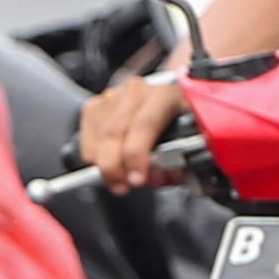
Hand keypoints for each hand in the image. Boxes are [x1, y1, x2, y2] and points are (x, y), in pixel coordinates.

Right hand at [81, 74, 188, 190]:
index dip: (137, 155)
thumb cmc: (183, 133)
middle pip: (114, 131)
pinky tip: (113, 165)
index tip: (137, 180)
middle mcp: (137, 91)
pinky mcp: (95, 106)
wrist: (171, 113)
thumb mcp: (191, 148)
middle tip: (123, 187)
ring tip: (122, 180)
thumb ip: (179, 163)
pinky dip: (96, 159)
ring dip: (106, 165)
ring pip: (99, 138)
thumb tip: (160, 176)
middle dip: (115, 167)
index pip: (144, 123)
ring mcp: (114, 96)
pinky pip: (87, 139)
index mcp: (168, 95)